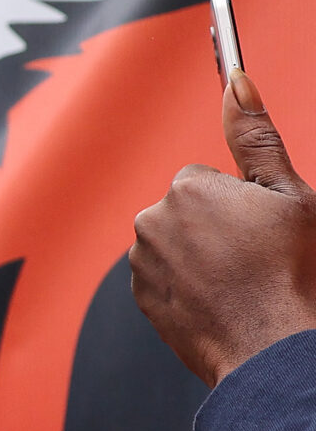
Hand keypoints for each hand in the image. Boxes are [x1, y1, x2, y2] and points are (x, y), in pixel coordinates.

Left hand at [131, 72, 315, 384]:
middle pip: (190, 211)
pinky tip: (219, 301)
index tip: (262, 228)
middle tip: (254, 257)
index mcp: (187, 188)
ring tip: (239, 282)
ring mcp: (141, 263)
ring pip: (177, 244)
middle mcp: (152, 220)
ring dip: (202, 257)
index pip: (210, 180)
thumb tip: (236, 81)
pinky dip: (188, 286)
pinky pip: (166, 278)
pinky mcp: (141, 297)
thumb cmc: (290, 274)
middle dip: (217, 227)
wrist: (271, 349)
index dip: (243, 204)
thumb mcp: (288, 195)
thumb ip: (255, 135)